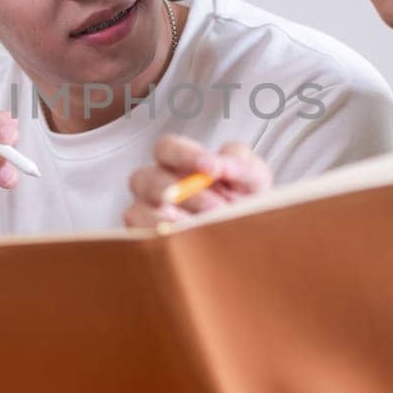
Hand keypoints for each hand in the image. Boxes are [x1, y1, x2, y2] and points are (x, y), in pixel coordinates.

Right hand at [124, 136, 273, 228]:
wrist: (252, 236)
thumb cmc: (246, 199)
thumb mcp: (253, 177)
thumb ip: (241, 164)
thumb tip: (221, 164)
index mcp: (178, 161)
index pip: (166, 148)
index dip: (184, 156)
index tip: (212, 168)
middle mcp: (156, 184)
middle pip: (144, 179)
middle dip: (181, 193)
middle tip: (215, 206)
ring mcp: (147, 214)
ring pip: (138, 211)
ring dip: (174, 221)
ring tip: (207, 229)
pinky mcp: (146, 241)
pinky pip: (142, 240)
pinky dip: (165, 242)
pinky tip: (191, 244)